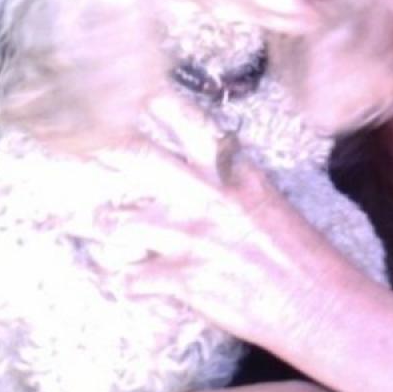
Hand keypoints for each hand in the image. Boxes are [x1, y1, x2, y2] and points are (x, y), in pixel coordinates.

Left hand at [94, 96, 371, 352]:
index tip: (126, 89)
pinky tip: (121, 279)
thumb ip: (227, 179)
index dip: (152, 101)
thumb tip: (193, 166)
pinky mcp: (183, 279)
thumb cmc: (299, 252)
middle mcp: (208, 196)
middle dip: (103, 145)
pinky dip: (122, 282)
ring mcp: (192, 237)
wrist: (318, 301)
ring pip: (117, 222)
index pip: (188, 122)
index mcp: (233, 171)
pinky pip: (128, 280)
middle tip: (74, 138)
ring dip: (99, 226)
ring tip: (88, 224)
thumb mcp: (265, 199)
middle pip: (139, 156)